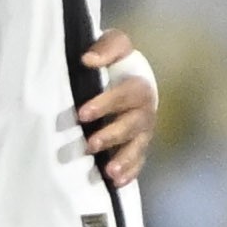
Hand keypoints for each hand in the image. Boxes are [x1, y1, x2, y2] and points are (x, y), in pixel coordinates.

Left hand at [77, 32, 158, 185]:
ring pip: (137, 147)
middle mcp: (145, 110)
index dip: (105, 104)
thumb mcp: (114, 44)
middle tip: (89, 144)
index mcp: (139, 86)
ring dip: (124, 160)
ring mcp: (143, 131)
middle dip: (111, 135)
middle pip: (132, 125)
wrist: (129, 76)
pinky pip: (138, 162)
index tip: (82, 113)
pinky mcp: (138, 146)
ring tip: (109, 172)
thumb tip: (88, 60)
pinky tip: (115, 182)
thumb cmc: (117, 61)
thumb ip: (106, 48)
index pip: (126, 95)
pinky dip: (129, 173)